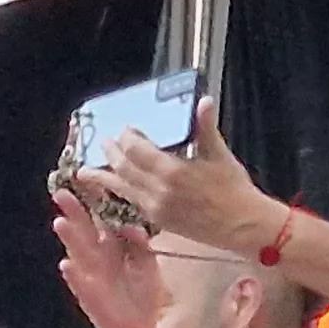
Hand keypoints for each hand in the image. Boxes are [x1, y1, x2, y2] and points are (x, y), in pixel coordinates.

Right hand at [50, 187, 164, 327]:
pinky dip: (73, 274)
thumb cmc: (141, 294)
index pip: (100, 218)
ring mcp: (90, 275)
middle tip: (61, 193)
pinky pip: (79, 283)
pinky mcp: (89, 296)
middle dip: (72, 212)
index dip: (93, 200)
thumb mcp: (147, 264)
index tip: (87, 179)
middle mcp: (98, 257)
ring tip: (60, 222)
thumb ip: (140, 244)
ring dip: (68, 239)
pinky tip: (66, 264)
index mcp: (112, 246)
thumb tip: (130, 226)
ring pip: (77, 252)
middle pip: (83, 229)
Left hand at [75, 99, 274, 253]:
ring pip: (122, 188)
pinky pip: (131, 202)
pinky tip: (112, 187)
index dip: (127, 138)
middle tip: (102, 143)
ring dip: (104, 177)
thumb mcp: (220, 155)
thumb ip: (206, 128)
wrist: (242, 225)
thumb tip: (203, 102)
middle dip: (111, 154)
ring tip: (86, 171)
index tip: (124, 129)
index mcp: (173, 171)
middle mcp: (158, 190)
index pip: (137, 150)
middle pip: (124, 168)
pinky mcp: (157, 220)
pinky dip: (119, 192)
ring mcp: (155, 207)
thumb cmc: (234, 189)